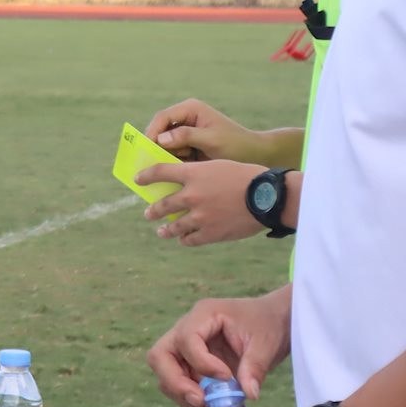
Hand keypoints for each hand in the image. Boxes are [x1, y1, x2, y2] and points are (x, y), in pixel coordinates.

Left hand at [137, 158, 266, 244]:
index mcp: (193, 174)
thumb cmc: (248, 176)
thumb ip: (200, 174)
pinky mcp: (210, 233)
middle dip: (153, 210)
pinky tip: (183, 239)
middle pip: (163, 204)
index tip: (138, 180)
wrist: (267, 197)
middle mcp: (191, 195)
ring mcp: (199, 216)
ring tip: (161, 231)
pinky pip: (190, 240)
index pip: (160, 172)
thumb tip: (188, 184)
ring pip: (174, 226)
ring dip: (165, 229)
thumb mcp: (219, 166)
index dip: (146, 176)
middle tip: (148, 213)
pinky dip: (185, 239)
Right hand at [145, 99, 276, 166]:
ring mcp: (186, 134)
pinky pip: (173, 155)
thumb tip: (161, 138)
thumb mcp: (212, 140)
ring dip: (165, 158)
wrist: (256, 157)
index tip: (147, 150)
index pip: (163, 118)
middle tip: (149, 164)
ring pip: (165, 145)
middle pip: (160, 131)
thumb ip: (186, 136)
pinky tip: (175, 175)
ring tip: (165, 172)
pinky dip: (172, 164)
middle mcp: (185, 119)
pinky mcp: (189, 148)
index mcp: (190, 110)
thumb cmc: (237, 144)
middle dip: (156, 147)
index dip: (152, 132)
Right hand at [145, 289, 290, 406]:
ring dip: (181, 393)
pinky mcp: (190, 364)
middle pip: (159, 355)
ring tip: (208, 406)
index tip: (227, 377)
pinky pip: (178, 383)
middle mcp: (186, 328)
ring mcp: (185, 347)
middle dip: (175, 382)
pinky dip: (189, 397)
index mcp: (204, 314)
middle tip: (201, 400)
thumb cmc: (268, 324)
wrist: (273, 322)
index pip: (186, 339)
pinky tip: (211, 405)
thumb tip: (249, 394)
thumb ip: (255, 367)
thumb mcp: (267, 344)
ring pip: (164, 372)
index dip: (201, 362)